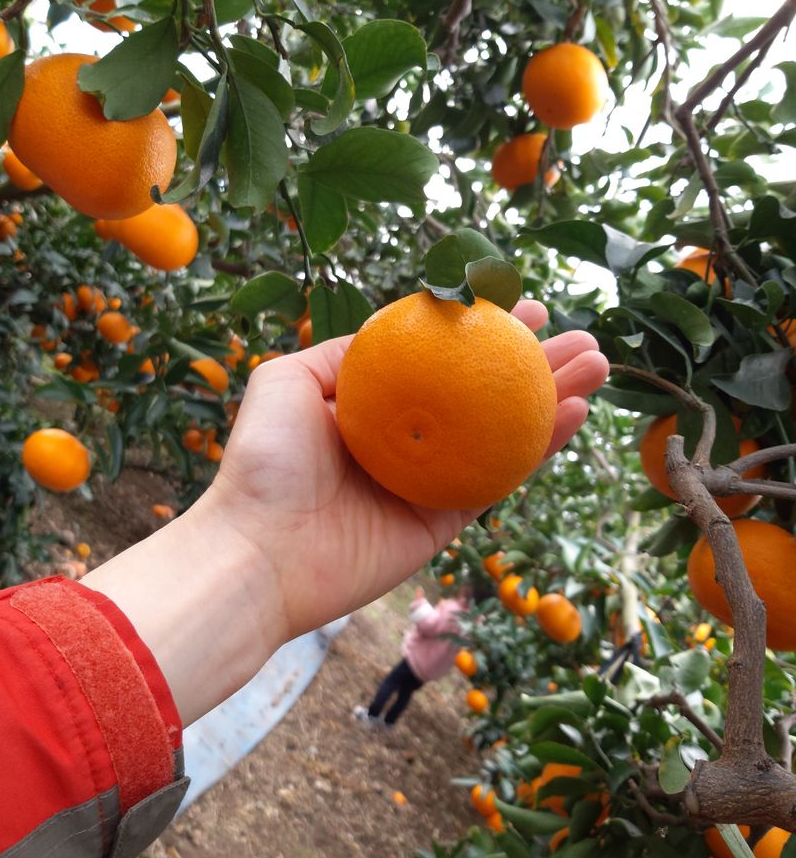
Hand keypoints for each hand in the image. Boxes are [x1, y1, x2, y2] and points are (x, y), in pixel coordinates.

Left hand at [84, 300, 606, 725]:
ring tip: (597, 364)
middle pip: (484, 394)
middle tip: (580, 338)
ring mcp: (430, 481)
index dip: (483, 332)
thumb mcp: (289, 378)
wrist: (261, 552)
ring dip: (555, 398)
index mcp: (374, 406)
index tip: (522, 306)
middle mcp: (409, 440)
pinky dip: (542, 447)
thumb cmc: (267, 461)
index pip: (441, 361)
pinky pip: (501, 479)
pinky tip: (575, 414)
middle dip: (536, 364)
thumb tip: (394, 328)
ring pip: (505, 433)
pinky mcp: (444, 522)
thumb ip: (344, 352)